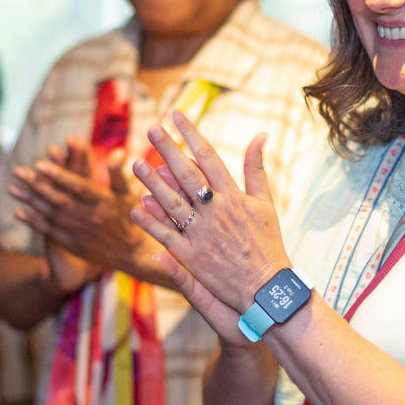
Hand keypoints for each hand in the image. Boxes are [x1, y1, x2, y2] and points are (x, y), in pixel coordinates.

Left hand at [9, 136, 158, 283]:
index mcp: (104, 202)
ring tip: (13, 188)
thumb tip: (116, 151)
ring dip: (31, 201)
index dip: (59, 175)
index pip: (78, 186)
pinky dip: (34, 222)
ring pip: (51, 214)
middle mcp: (91, 217)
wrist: (134, 253)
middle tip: (18, 171)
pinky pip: (51, 232)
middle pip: (59, 199)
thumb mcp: (127, 194)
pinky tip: (19, 212)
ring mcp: (81, 232)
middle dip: (37, 185)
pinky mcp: (75, 245)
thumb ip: (117, 173)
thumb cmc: (132, 217)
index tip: (40, 163)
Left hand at [130, 111, 289, 338]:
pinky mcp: (192, 258)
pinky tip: (135, 206)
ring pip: (172, 202)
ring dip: (152, 182)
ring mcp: (202, 235)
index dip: (191, 135)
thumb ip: (257, 169)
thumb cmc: (269, 243)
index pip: (209, 157)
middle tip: (150, 129)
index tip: (177, 116)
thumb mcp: (267, 202)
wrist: (269, 288)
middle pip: (187, 174)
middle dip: (168, 149)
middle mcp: (216, 212)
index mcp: (234, 196)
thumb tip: (260, 135)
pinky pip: (166, 236)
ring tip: (136, 162)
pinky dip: (150, 221)